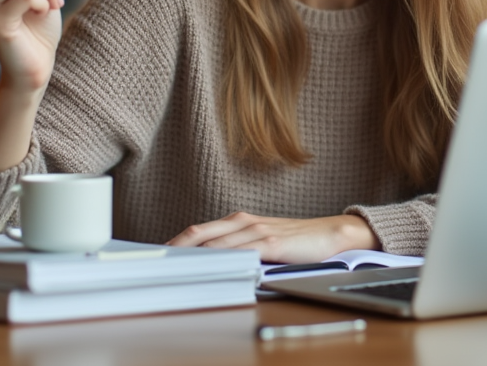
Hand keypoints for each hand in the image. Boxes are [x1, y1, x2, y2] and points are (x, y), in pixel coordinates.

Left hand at [167, 212, 379, 263]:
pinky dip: (223, 258)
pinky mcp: (272, 243)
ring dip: (194, 254)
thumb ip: (239, 248)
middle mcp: (244, 222)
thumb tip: (211, 264)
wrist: (331, 233)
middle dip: (176, 247)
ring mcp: (258, 231)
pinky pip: (241, 250)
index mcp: (239, 221)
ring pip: (217, 242)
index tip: (158, 254)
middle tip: (155, 260)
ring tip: (174, 264)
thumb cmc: (296, 240)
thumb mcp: (262, 241)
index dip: (176, 241)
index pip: (199, 231)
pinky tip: (211, 265)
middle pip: (200, 233)